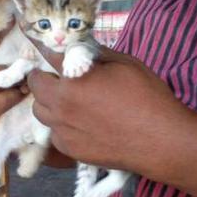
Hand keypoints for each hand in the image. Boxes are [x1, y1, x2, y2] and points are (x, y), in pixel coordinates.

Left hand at [26, 43, 196, 196]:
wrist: (160, 141)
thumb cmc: (147, 97)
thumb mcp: (125, 64)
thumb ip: (96, 54)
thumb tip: (81, 48)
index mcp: (73, 79)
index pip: (48, 55)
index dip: (47, 48)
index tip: (42, 46)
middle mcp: (61, 104)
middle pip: (36, 86)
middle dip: (45, 78)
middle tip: (61, 78)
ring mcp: (63, 130)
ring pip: (41, 111)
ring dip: (49, 103)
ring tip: (69, 102)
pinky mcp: (70, 150)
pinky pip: (54, 134)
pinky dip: (61, 126)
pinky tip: (81, 125)